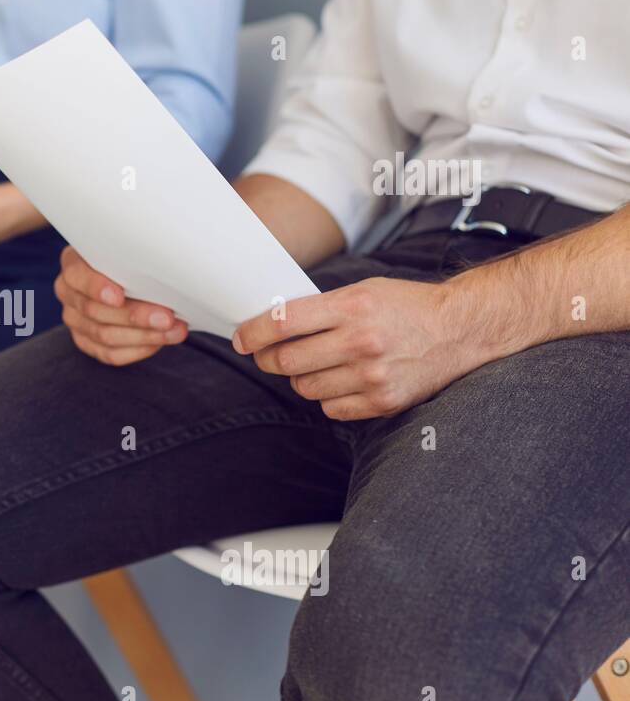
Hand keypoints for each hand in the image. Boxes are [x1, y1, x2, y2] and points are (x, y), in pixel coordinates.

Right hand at [56, 246, 188, 365]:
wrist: (129, 277)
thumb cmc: (130, 259)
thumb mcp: (128, 250)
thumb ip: (135, 257)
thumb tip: (165, 270)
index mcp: (73, 264)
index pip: (76, 275)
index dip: (96, 287)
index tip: (119, 296)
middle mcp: (68, 293)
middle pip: (95, 311)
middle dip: (135, 316)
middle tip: (167, 317)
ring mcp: (74, 320)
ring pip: (105, 336)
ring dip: (144, 335)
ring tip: (175, 331)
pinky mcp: (86, 342)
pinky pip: (110, 354)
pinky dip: (138, 349)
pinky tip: (159, 342)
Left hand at [233, 277, 482, 420]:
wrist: (460, 329)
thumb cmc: (405, 306)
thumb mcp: (363, 291)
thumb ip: (321, 308)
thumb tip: (270, 325)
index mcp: (352, 306)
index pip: (283, 322)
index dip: (253, 333)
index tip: (241, 339)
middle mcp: (361, 341)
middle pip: (287, 362)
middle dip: (269, 359)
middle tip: (269, 356)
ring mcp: (373, 375)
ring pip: (305, 388)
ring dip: (301, 379)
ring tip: (317, 365)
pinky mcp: (383, 401)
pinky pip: (331, 409)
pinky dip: (328, 398)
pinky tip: (341, 381)